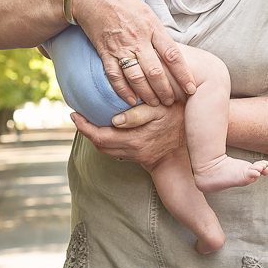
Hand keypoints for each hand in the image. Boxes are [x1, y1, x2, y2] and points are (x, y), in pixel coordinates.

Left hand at [70, 103, 185, 169]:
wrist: (192, 146)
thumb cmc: (177, 122)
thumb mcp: (161, 112)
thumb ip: (138, 114)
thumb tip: (115, 119)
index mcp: (134, 139)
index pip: (100, 137)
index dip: (84, 127)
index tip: (74, 114)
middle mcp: (132, 149)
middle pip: (99, 144)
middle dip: (85, 131)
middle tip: (76, 116)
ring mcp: (134, 154)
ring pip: (105, 149)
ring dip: (93, 136)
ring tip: (85, 121)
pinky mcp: (138, 156)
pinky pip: (114, 150)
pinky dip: (104, 140)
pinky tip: (102, 127)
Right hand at [73, 0, 196, 106]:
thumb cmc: (123, 2)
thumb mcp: (147, 13)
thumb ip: (159, 33)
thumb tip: (172, 53)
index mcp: (152, 27)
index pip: (173, 55)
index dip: (184, 74)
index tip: (191, 88)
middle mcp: (138, 39)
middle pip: (156, 71)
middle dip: (166, 90)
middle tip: (172, 101)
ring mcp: (121, 47)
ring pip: (137, 77)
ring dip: (147, 94)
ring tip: (156, 103)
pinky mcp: (105, 52)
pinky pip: (115, 76)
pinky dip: (123, 90)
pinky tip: (132, 100)